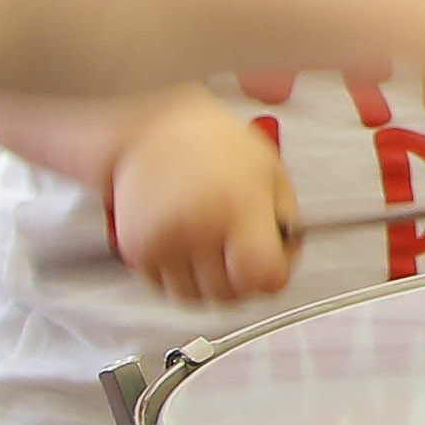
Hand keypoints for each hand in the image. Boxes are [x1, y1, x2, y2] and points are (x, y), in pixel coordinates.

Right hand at [106, 96, 300, 304]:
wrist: (150, 126)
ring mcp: (163, 242)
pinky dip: (179, 276)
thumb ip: (287, 221)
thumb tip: (285, 266)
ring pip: (196, 298)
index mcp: (237, 205)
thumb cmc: (215, 144)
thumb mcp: (271, 170)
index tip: (271, 261)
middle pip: (230, 295)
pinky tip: (187, 245)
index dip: (273, 276)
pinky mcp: (137, 250)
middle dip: (242, 280)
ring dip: (209, 283)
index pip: (262, 277)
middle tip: (241, 251)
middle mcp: (197, 227)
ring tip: (212, 248)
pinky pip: (165, 288)